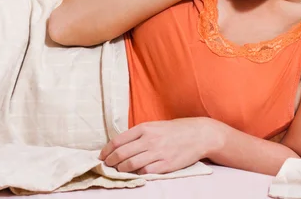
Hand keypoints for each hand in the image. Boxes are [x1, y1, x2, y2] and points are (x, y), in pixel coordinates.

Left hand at [98, 117, 221, 174]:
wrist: (198, 135)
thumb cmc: (175, 130)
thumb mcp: (154, 126)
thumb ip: (138, 134)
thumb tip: (120, 145)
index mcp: (144, 128)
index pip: (117, 141)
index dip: (106, 151)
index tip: (102, 156)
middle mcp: (149, 140)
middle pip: (120, 154)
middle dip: (110, 162)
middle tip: (107, 166)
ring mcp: (157, 153)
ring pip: (130, 165)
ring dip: (121, 170)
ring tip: (120, 170)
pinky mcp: (165, 165)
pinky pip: (145, 172)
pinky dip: (138, 174)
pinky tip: (136, 173)